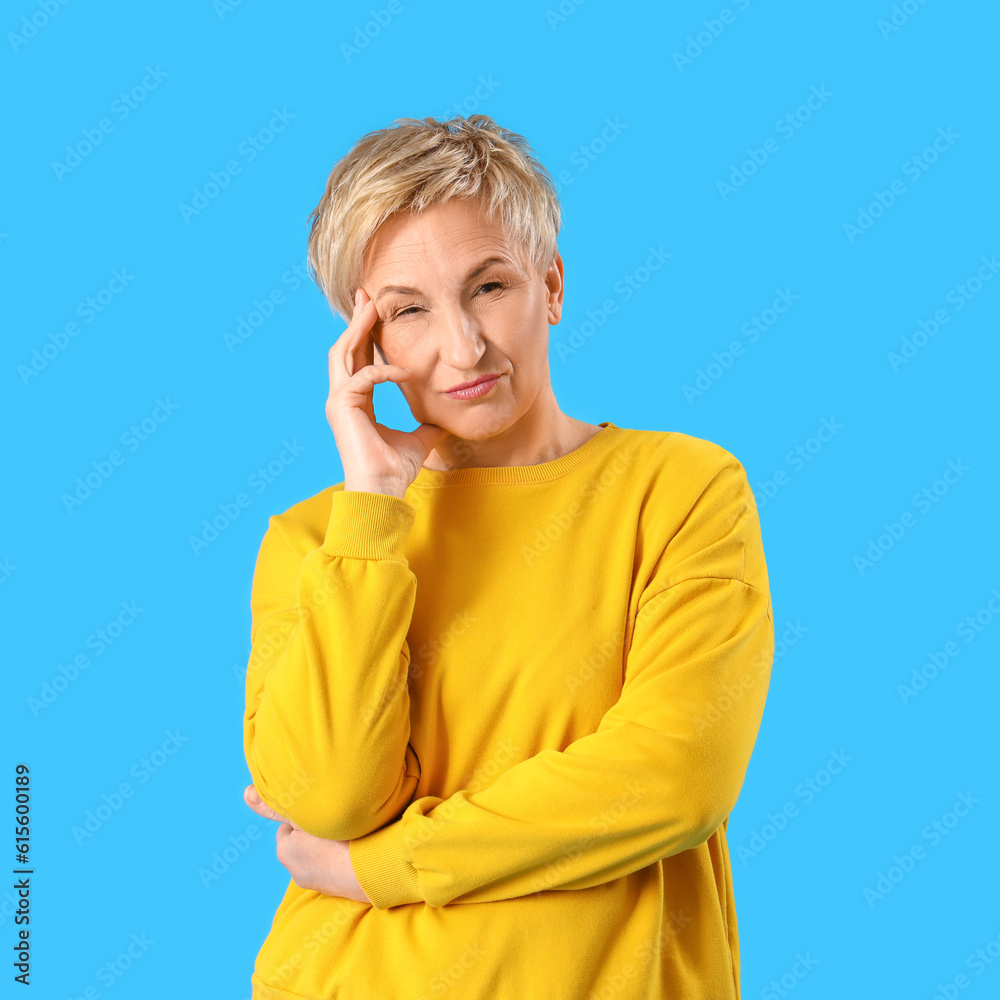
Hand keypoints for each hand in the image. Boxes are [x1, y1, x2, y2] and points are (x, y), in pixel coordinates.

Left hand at [243, 784, 370, 903]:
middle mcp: (297, 871)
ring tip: (348, 834)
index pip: (289, 825)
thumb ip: (274, 806)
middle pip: (304, 841)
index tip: (320, 809)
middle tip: (335, 820)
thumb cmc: (336, 838)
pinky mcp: (339, 890)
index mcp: (286, 851)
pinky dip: (342, 858)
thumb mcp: (301, 815)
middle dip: (316, 832)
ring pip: (320, 855)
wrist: (371, 870)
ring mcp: (319, 883)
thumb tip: (246, 793)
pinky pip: (336, 867)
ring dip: (330, 845)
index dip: (304, 814)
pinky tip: (355, 850)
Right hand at [327, 287, 447, 495]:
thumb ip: (428, 420)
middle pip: (346, 348)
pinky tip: (406, 372)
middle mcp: (343, 397)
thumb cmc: (397, 469)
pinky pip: (363, 377)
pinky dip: (384, 370)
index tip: (377, 311)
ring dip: (359, 329)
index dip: (368, 335)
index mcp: (357, 401)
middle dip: (357, 320)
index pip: (360, 358)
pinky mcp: (341, 407)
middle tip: (367, 294)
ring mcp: (338, 401)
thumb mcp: (421, 436)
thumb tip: (448, 414)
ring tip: (372, 306)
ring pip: (344, 353)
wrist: (384, 490)